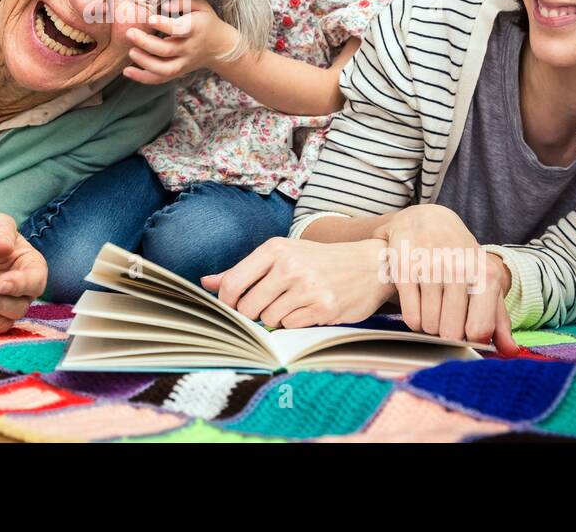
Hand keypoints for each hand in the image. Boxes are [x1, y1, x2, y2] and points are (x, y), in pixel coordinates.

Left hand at [122, 0, 237, 84]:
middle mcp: (190, 48)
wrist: (221, 46)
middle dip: (146, 43)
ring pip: (164, 69)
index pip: (180, 29)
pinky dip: (143, 78)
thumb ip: (183, 1)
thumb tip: (164, 4)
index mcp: (196, 29)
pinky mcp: (178, 72)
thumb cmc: (206, 20)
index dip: (164, 25)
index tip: (150, 18)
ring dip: (145, 63)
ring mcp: (184, 63)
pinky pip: (160, 79)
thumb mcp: (201, 5)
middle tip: (130, 32)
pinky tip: (127, 71)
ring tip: (131, 51)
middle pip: (167, 50)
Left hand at [201, 237, 394, 327]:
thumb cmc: (319, 261)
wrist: (370, 264)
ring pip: (268, 319)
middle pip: (247, 307)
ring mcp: (307, 287)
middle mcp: (289, 265)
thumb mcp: (282, 255)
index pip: (232, 284)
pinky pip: (291, 327)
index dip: (227, 302)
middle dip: (252, 314)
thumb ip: (244, 270)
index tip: (234, 306)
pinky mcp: (323, 308)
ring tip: (292, 304)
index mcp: (275, 249)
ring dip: (275, 319)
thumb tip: (206, 283)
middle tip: (268, 306)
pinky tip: (308, 310)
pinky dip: (295, 324)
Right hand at [373, 204, 517, 353]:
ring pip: (429, 325)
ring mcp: (429, 267)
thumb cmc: (460, 257)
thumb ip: (498, 318)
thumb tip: (510, 352)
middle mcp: (458, 269)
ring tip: (433, 311)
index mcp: (484, 275)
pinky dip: (414, 320)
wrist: (428, 219)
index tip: (466, 331)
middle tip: (446, 321)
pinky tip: (419, 306)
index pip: (478, 330)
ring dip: (430, 326)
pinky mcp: (404, 267)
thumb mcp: (484, 280)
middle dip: (447, 334)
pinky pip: (410, 315)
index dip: (471, 338)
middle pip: (450, 332)